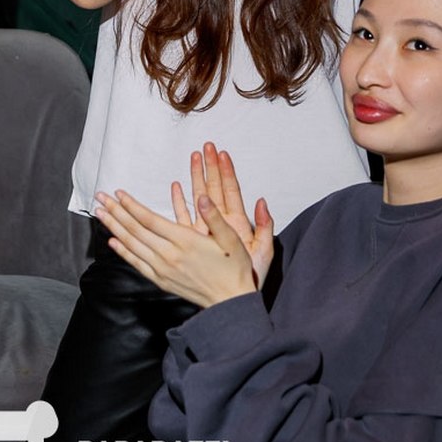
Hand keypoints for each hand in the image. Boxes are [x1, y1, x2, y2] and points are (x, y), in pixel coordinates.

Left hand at [94, 189, 258, 307]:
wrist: (230, 303)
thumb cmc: (234, 269)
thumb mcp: (231, 238)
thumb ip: (214, 216)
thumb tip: (203, 197)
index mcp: (185, 241)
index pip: (150, 219)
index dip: (131, 205)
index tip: (118, 193)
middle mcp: (169, 255)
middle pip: (135, 229)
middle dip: (116, 211)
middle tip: (100, 197)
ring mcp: (162, 269)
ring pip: (132, 245)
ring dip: (114, 227)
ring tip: (100, 214)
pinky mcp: (161, 281)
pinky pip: (136, 264)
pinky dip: (122, 251)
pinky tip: (112, 242)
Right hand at [173, 143, 274, 286]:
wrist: (236, 295)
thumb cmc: (251, 275)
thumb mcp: (264, 251)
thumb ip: (265, 226)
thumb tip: (262, 201)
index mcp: (237, 223)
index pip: (231, 191)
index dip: (227, 172)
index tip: (222, 153)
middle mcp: (221, 223)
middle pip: (215, 189)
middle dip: (210, 167)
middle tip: (206, 146)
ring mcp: (207, 229)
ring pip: (200, 198)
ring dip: (196, 177)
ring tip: (193, 157)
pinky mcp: (196, 239)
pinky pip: (185, 216)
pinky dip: (181, 201)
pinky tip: (176, 187)